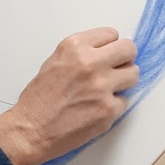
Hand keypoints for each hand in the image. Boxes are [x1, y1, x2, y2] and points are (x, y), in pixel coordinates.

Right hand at [0, 28, 138, 164]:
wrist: (31, 130)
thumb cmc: (38, 99)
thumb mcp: (54, 62)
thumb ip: (81, 53)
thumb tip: (106, 53)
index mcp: (74, 47)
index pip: (111, 34)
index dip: (110, 46)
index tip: (107, 55)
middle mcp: (90, 63)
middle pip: (128, 49)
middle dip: (125, 58)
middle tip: (117, 68)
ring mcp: (102, 87)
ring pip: (133, 74)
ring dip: (124, 81)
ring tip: (107, 90)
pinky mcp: (109, 109)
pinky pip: (124, 101)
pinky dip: (114, 105)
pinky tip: (97, 109)